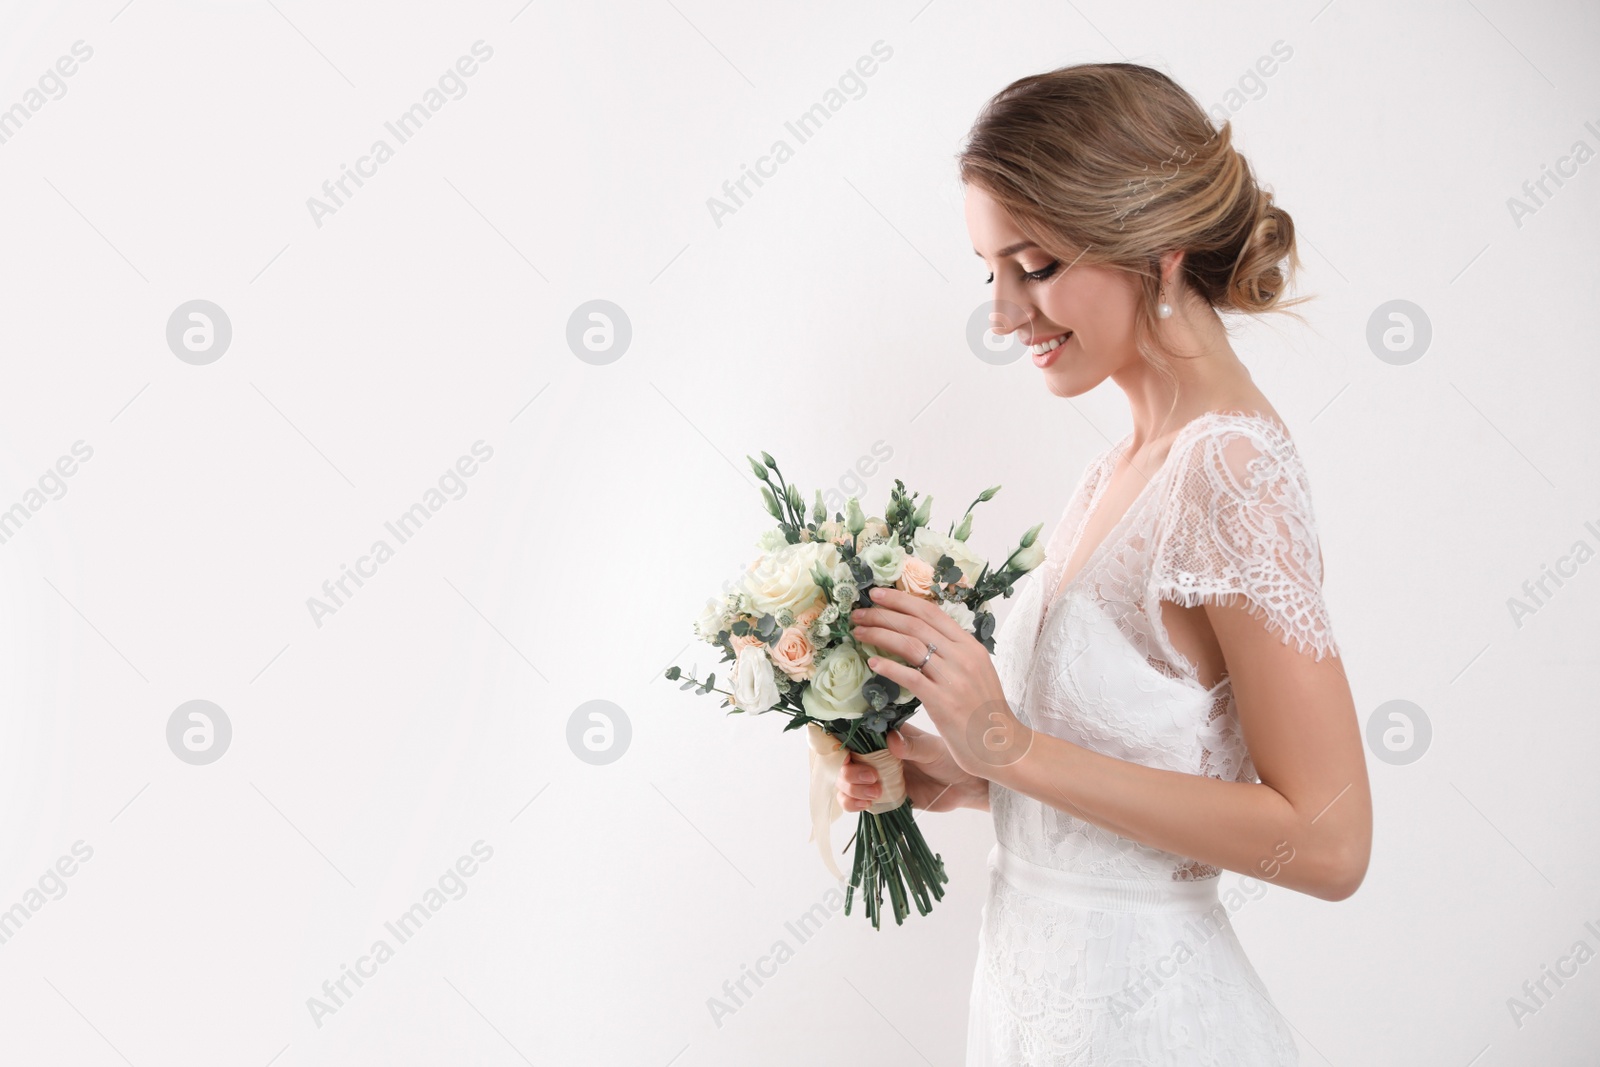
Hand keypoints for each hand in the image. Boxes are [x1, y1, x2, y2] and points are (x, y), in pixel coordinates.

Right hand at [835, 720, 984, 812]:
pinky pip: (855, 801)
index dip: (843, 746)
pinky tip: (867, 804)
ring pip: (845, 783)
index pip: (852, 738)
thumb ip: (911, 746)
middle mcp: (876, 756)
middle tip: (873, 778)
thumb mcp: (932, 749)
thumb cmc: (950, 759)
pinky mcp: (881, 797)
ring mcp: (877, 777)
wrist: (964, 786)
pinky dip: (853, 804)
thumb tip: (891, 740)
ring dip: (851, 789)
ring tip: (876, 793)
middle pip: (844, 762)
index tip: (849, 756)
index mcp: (885, 737)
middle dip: (850, 772)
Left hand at [849, 586, 1034, 779]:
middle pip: (915, 624)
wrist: (1004, 746)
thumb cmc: (985, 712)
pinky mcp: (944, 702)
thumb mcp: (975, 672)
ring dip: (880, 635)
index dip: (901, 600)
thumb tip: (921, 638)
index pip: (931, 612)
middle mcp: (963, 656)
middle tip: (858, 614)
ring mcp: (954, 678)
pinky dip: (889, 667)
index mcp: (970, 645)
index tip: (877, 594)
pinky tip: (872, 662)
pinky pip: (910, 677)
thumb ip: (953, 654)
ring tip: (858, 633)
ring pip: (910, 645)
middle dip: (882, 614)